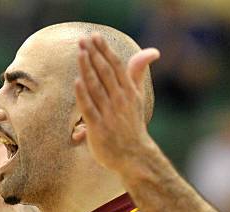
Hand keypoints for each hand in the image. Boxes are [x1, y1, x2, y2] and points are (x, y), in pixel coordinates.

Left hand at [74, 33, 159, 171]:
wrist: (134, 156)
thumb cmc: (132, 125)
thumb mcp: (137, 97)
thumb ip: (137, 74)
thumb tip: (151, 51)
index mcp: (129, 92)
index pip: (117, 66)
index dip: (105, 51)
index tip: (95, 37)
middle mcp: (120, 101)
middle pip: (106, 73)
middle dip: (94, 55)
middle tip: (83, 39)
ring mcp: (109, 114)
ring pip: (96, 87)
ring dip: (88, 69)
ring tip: (80, 53)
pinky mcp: (98, 128)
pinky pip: (89, 108)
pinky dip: (83, 95)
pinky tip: (77, 82)